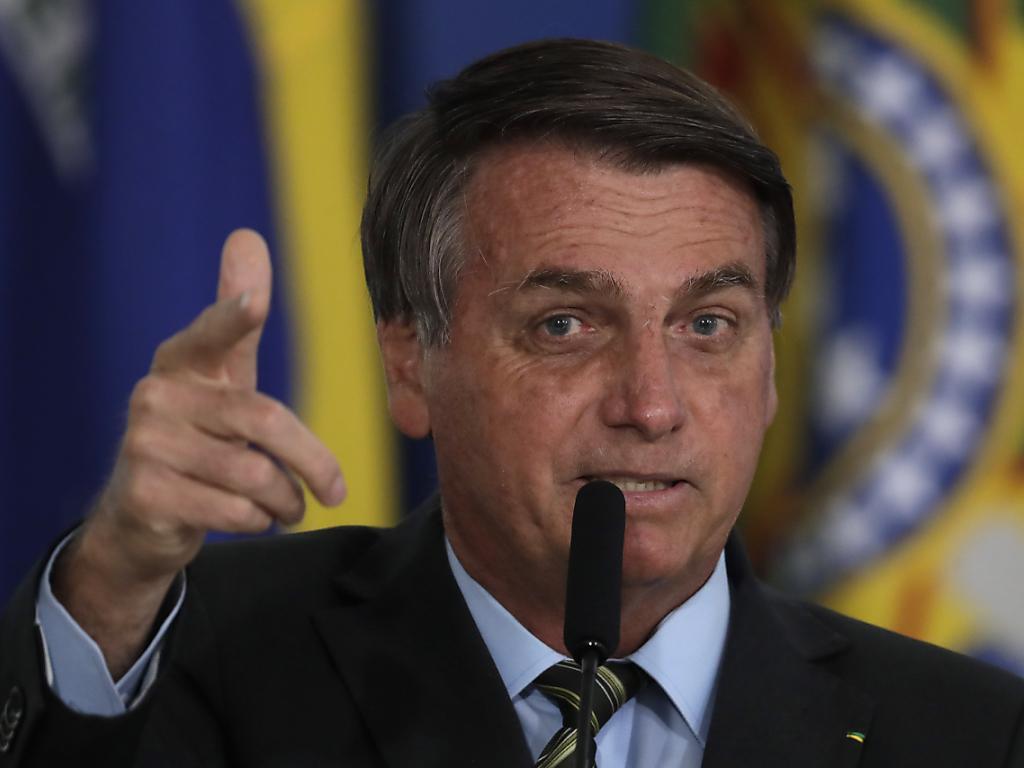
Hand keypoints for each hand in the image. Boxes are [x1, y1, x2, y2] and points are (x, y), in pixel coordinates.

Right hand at [54, 229, 344, 674]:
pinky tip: (252, 518)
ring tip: (287, 506)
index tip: (255, 301)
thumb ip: (239, 324)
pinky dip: (259, 521)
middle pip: (264, 421)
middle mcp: (156, 397)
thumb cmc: (198, 439)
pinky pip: (235, 511)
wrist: (139, 520)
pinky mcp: (146, 496)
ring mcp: (145, 446)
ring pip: (255, 475)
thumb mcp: (220, 380)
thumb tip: (246, 236)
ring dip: (286, 501)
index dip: (234, 317)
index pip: (212, 335)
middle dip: (313, 462)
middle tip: (336, 490)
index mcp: (181, 362)